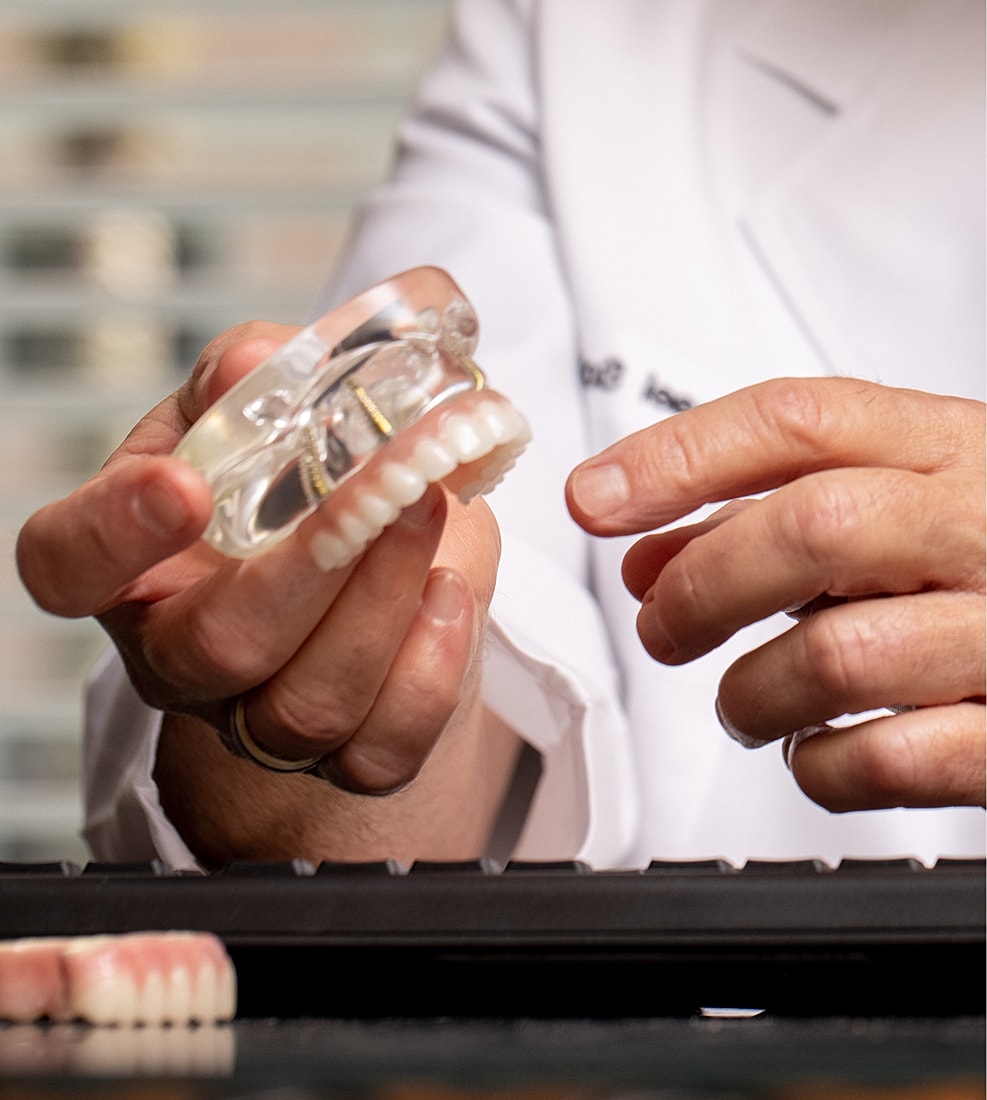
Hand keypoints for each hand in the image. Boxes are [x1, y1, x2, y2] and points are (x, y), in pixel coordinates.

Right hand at [18, 323, 513, 861]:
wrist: (386, 555)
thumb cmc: (310, 477)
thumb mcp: (278, 404)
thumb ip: (267, 372)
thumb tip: (258, 362)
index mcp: (138, 556)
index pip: (68, 563)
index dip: (111, 533)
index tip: (185, 486)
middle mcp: (185, 652)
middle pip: (217, 647)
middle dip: (312, 564)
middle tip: (386, 486)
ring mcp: (261, 715)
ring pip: (306, 707)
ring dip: (383, 604)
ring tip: (429, 513)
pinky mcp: (345, 758)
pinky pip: (380, 751)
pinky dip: (430, 670)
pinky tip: (450, 594)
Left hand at [566, 377, 985, 811]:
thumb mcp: (905, 500)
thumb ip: (773, 515)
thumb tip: (645, 552)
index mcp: (955, 448)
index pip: (796, 421)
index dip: (677, 457)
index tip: (593, 498)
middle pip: (808, 529)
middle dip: (701, 586)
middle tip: (660, 626)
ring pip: (834, 657)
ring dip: (748, 693)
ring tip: (741, 702)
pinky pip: (885, 759)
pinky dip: (817, 766)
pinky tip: (814, 750)